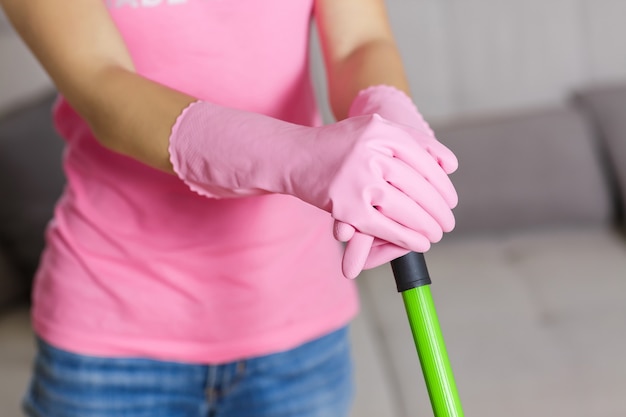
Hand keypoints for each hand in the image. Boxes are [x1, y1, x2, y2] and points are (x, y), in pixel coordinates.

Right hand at [336, 85, 458, 277]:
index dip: (442, 185)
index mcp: (381, 130)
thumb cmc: (338, 145)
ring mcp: (356, 178)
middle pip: (417, 186)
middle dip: (438, 209)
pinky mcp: (345, 205)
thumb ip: (411, 141)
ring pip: (403, 207)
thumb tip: (450, 165)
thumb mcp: (374, 130)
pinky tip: (419, 243)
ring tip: (437, 234)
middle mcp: (369, 151)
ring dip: (426, 225)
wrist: (293, 155)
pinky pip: (383, 226)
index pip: (424, 161)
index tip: (451, 201)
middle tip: (448, 223)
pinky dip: (405, 237)